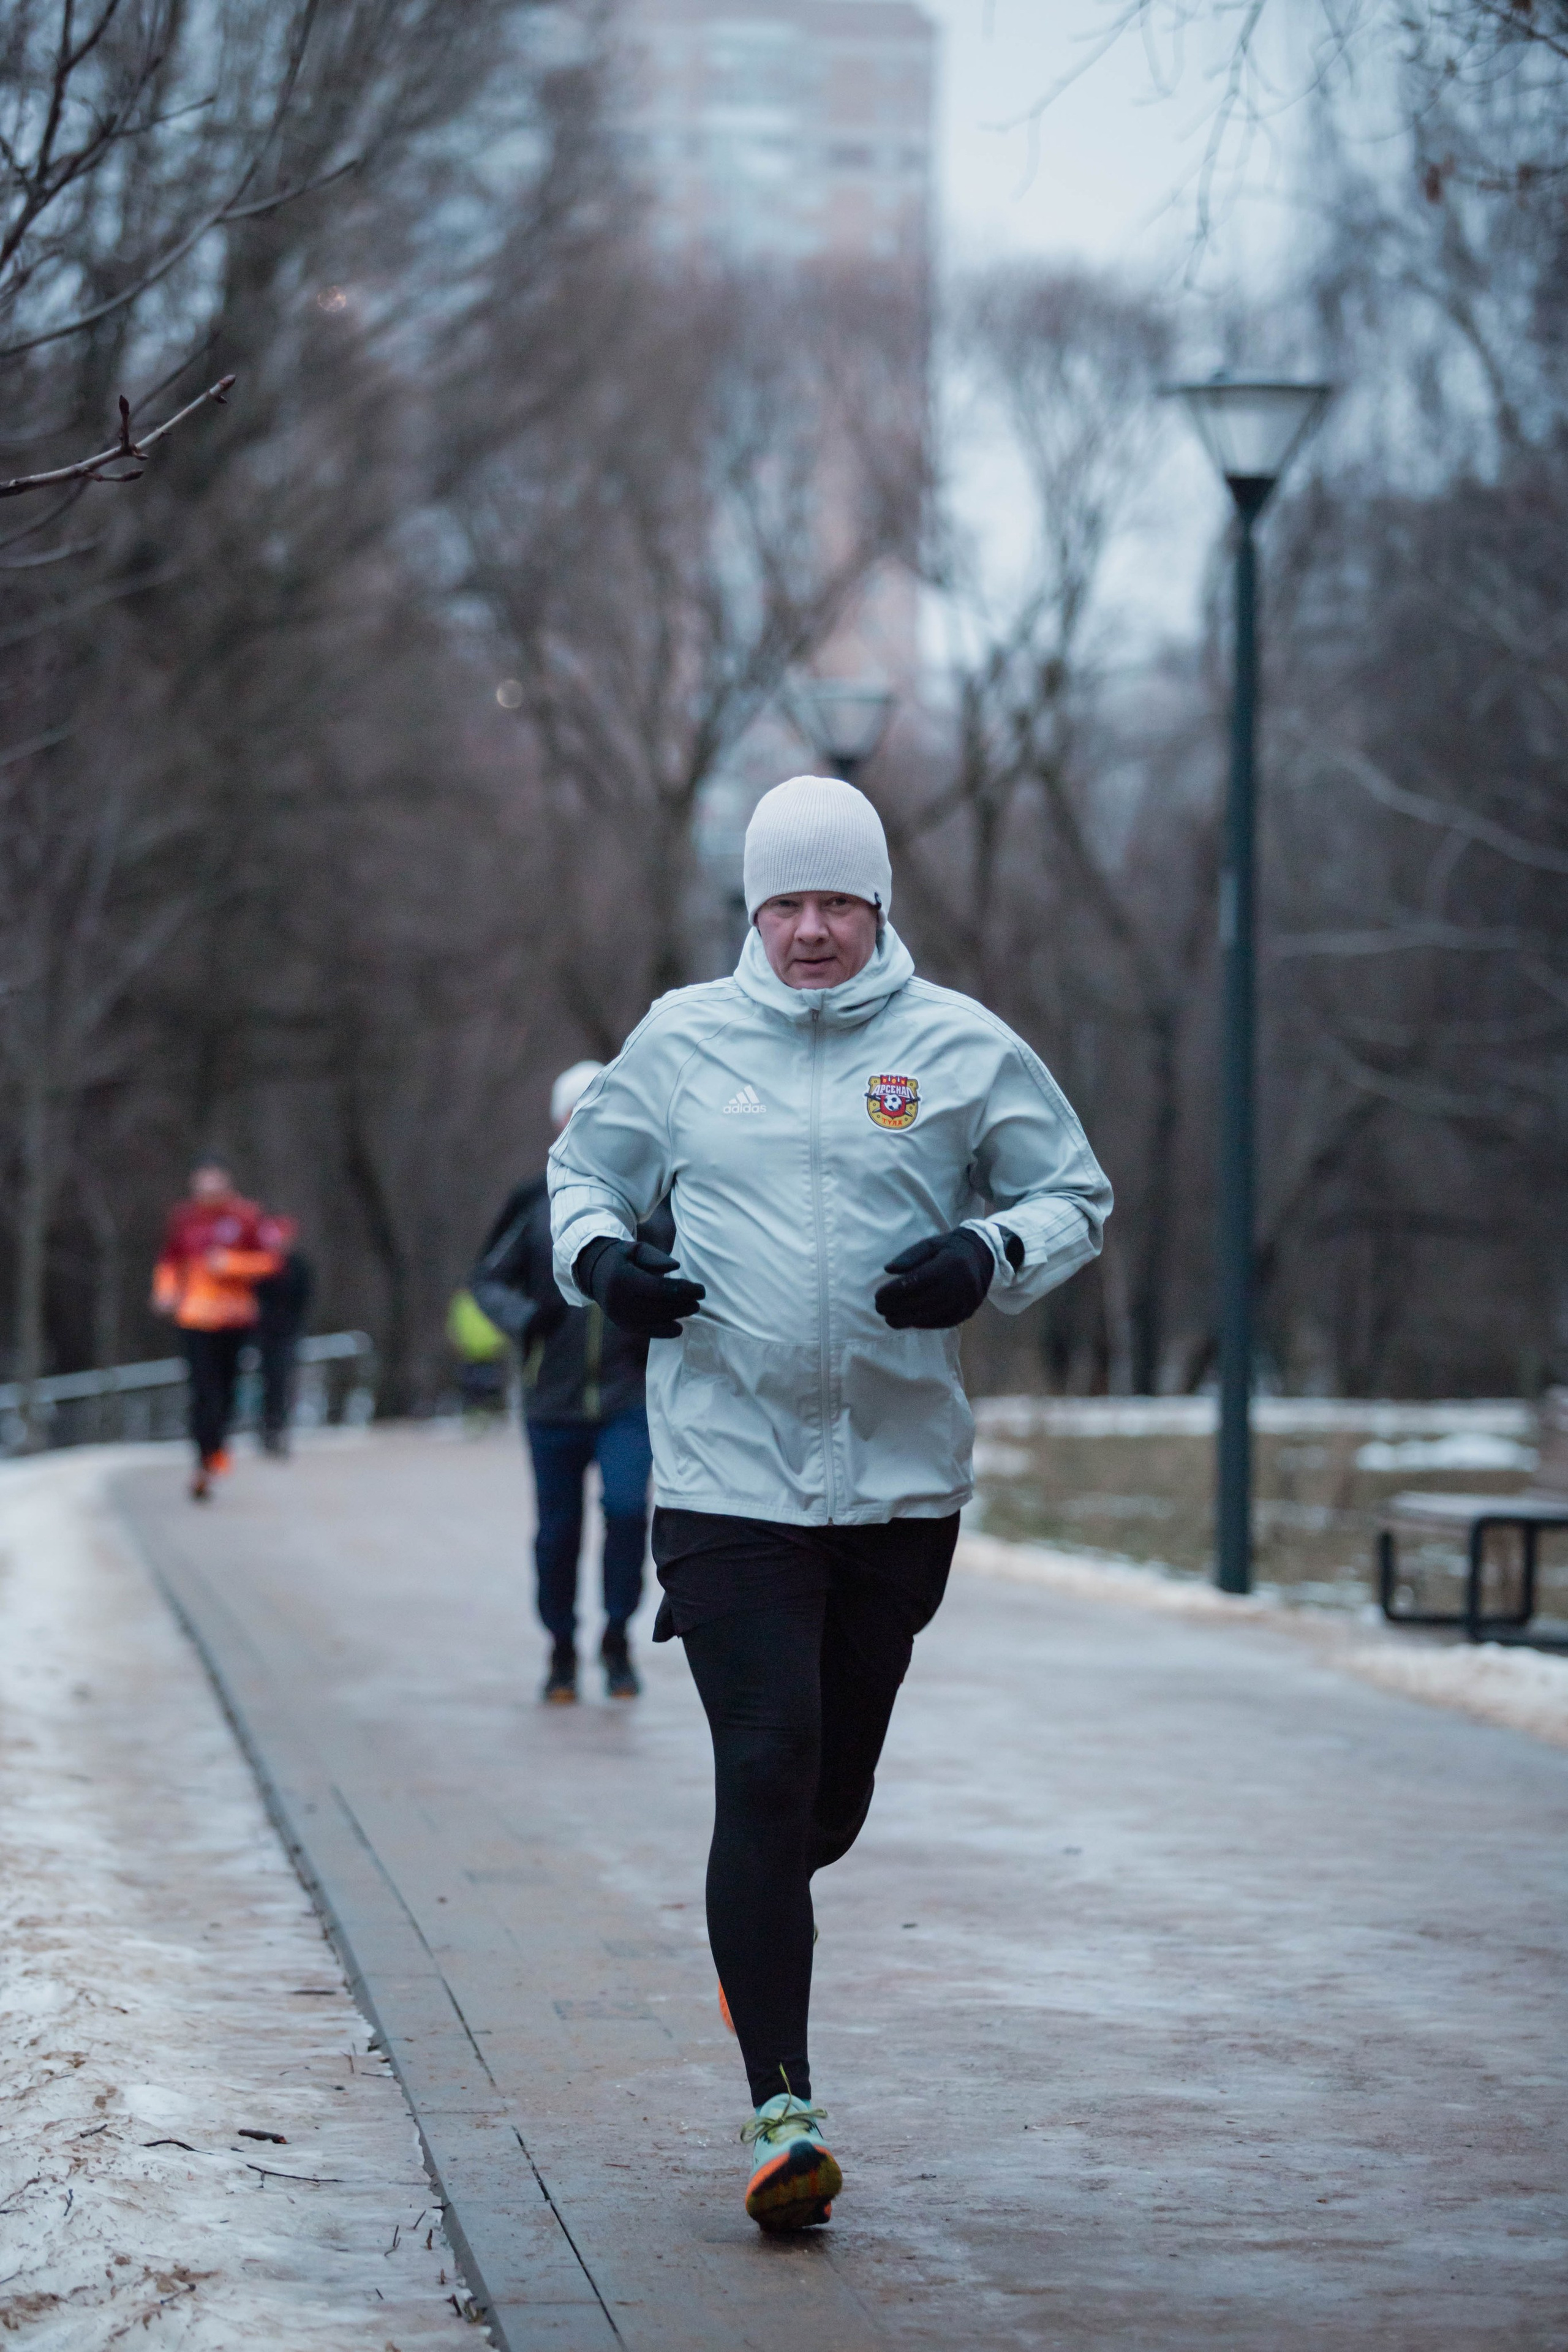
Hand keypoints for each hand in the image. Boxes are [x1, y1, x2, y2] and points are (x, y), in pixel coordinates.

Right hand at [575, 1236, 704, 1339]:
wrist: (594, 1272)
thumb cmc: (621, 1257)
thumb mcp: (636, 1248)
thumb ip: (656, 1257)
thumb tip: (675, 1267)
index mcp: (624, 1278)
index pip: (660, 1288)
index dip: (684, 1290)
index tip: (700, 1289)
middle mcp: (620, 1300)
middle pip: (659, 1306)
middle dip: (683, 1304)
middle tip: (698, 1300)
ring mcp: (620, 1315)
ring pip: (655, 1320)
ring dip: (677, 1316)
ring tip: (692, 1308)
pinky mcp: (622, 1324)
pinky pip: (646, 1332)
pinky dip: (664, 1332)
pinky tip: (678, 1328)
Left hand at [874, 1227, 993, 1329]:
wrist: (985, 1256)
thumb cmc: (951, 1248)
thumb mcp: (931, 1244)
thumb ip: (910, 1256)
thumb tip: (888, 1270)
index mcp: (949, 1264)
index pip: (916, 1282)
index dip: (894, 1291)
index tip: (878, 1296)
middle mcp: (959, 1284)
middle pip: (921, 1301)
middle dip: (896, 1307)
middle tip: (879, 1309)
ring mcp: (965, 1301)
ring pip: (931, 1315)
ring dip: (906, 1320)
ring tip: (889, 1319)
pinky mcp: (968, 1311)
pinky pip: (942, 1322)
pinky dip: (923, 1324)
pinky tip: (909, 1322)